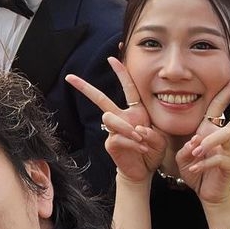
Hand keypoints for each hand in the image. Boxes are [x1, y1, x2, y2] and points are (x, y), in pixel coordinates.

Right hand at [66, 58, 165, 184]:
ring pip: (109, 118)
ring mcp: (113, 130)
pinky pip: (117, 137)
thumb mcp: (159, 138)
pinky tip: (141, 148)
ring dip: (126, 128)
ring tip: (140, 140)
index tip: (112, 58)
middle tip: (70, 77)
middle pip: (100, 99)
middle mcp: (121, 117)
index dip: (120, 73)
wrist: (144, 170)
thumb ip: (151, 133)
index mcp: (135, 111)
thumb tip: (137, 130)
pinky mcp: (110, 143)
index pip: (128, 88)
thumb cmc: (152, 151)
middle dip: (84, 87)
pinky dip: (131, 142)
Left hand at [176, 77, 229, 205]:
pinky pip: (218, 158)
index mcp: (213, 131)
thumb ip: (188, 147)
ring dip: (207, 142)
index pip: (220, 107)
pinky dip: (204, 162)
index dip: (229, 92)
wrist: (207, 195)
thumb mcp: (184, 157)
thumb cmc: (196, 172)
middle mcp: (226, 139)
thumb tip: (197, 142)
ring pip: (225, 136)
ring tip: (194, 154)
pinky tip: (195, 169)